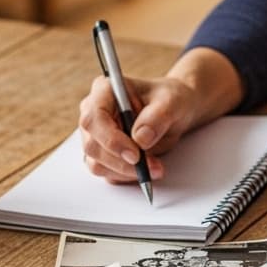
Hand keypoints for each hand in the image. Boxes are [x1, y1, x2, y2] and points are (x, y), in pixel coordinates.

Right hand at [78, 75, 200, 182]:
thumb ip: (157, 117)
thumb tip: (141, 139)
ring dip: (126, 172)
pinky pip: (106, 172)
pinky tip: (147, 170)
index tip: (135, 154)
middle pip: (92, 145)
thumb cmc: (170, 100)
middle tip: (151, 166)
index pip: (94, 118)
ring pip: (97, 163)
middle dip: (122, 162)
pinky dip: (126, 176)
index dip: (111, 139)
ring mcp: (96, 135)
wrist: (174, 113)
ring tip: (154, 168)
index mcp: (105, 91)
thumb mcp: (171, 102)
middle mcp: (94, 113)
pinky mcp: (103, 153)